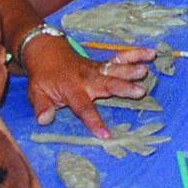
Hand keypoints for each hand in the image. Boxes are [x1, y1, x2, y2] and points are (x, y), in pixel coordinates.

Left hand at [23, 35, 151, 136]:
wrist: (46, 52)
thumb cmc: (43, 77)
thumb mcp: (36, 93)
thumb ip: (41, 106)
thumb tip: (44, 120)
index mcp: (71, 89)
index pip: (83, 107)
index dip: (94, 121)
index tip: (106, 134)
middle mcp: (87, 78)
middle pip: (107, 84)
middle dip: (123, 88)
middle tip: (140, 92)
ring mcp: (97, 69)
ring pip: (115, 69)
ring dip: (131, 69)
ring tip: (146, 70)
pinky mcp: (103, 64)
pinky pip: (120, 58)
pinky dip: (136, 54)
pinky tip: (152, 53)